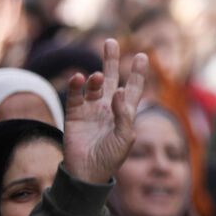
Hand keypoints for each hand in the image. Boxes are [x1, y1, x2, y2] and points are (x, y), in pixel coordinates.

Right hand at [63, 38, 147, 183]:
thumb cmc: (111, 158)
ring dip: (96, 78)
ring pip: (94, 85)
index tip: (141, 56)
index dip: (137, 73)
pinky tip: (79, 79)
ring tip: (99, 76)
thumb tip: (117, 91)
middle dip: (111, 61)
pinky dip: (76, 86)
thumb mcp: (125, 138)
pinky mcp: (74, 114)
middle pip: (111, 79)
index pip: (133, 88)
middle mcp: (108, 107)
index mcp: (124, 113)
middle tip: (110, 42)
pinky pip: (75, 95)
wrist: (87, 172)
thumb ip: (124, 115)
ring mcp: (91, 109)